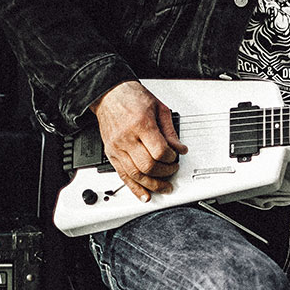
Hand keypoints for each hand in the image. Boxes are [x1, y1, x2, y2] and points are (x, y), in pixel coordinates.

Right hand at [89, 80, 187, 201]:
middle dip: (164, 172)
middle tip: (172, 170)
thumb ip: (170, 131)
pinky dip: (134, 188)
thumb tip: (180, 148)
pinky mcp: (111, 153)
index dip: (171, 158)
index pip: (159, 151)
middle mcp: (127, 138)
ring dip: (153, 185)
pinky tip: (144, 195)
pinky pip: (123, 176)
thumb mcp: (158, 108)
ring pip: (136, 175)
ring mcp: (117, 147)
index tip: (175, 156)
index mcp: (140, 124)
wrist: (109, 94)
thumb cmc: (132, 98)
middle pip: (148, 166)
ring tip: (164, 187)